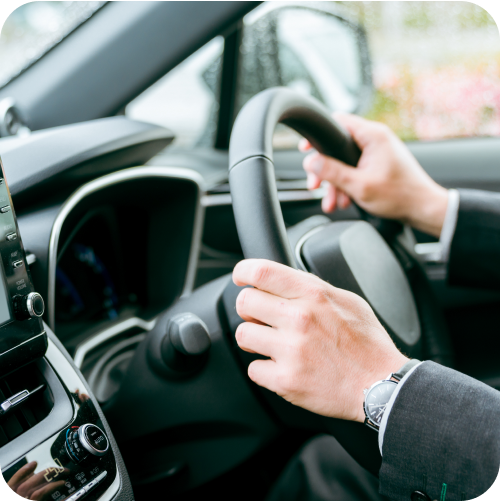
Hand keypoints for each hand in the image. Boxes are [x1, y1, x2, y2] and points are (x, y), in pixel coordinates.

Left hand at [233, 259, 408, 422]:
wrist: (381, 386)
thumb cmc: (366, 343)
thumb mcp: (347, 300)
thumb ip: (313, 288)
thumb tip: (284, 281)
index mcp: (313, 295)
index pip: (262, 271)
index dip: (244, 271)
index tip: (241, 277)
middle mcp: (299, 319)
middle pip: (245, 301)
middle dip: (249, 309)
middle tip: (261, 317)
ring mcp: (291, 350)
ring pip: (243, 334)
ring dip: (254, 339)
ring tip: (273, 344)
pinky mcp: (286, 380)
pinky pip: (253, 368)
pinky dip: (264, 369)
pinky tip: (283, 367)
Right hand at [300, 113, 448, 236]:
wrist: (423, 209)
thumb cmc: (399, 196)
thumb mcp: (359, 185)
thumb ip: (332, 172)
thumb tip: (310, 163)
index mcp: (373, 136)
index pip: (337, 122)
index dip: (318, 136)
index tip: (305, 149)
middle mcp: (376, 139)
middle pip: (337, 147)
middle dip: (324, 170)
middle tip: (315, 185)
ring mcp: (377, 152)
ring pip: (344, 162)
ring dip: (335, 182)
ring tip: (332, 202)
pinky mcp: (378, 164)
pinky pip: (354, 169)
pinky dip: (346, 184)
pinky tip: (344, 200)